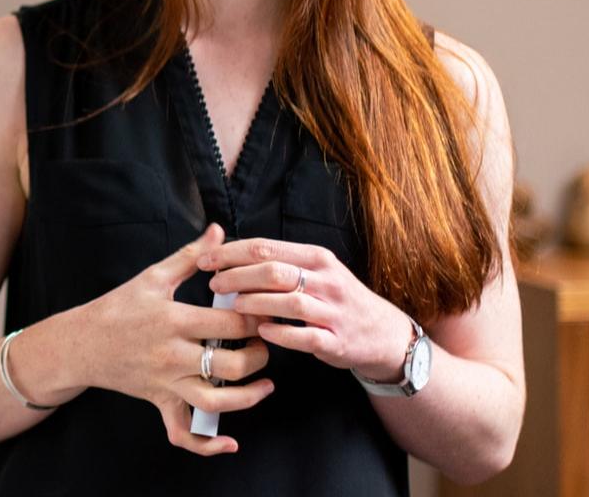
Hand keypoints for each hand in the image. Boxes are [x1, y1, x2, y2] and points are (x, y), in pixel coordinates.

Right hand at [78, 223, 274, 454]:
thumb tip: (218, 231)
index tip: (268, 311)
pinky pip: (183, 433)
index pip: (231, 324)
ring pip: (217, 402)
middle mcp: (172, 355)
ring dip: (249, 397)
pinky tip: (230, 442)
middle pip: (232, 365)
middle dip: (259, 355)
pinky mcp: (160, 402)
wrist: (80, 343)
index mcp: (173, 320)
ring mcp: (166, 383)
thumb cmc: (117, 308)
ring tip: (265, 383)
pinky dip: (207, 445)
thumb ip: (190, 256)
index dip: (257, 319)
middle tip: (266, 343)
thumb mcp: (152, 277)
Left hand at [199, 237, 414, 381]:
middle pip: (273, 271)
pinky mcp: (336, 340)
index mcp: (316, 258)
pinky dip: (281, 333)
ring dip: (255, 302)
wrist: (383, 333)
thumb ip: (280, 262)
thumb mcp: (316, 271)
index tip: (205, 260)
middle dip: (237, 276)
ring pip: (289, 301)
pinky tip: (261, 331)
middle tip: (214, 284)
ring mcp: (333, 311)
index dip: (231, 253)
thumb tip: (229, 256)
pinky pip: (305, 336)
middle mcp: (326, 280)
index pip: (266, 248)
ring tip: (233, 306)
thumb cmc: (337, 299)